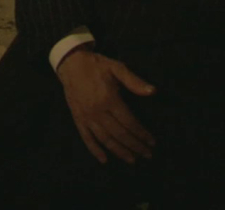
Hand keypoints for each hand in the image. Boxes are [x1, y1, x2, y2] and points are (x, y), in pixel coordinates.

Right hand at [56, 47, 156, 163]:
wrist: (71, 64)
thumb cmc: (96, 65)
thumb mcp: (117, 68)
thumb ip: (134, 81)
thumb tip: (153, 91)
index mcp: (109, 99)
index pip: (129, 122)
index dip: (141, 133)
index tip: (152, 142)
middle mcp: (98, 111)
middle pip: (119, 134)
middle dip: (135, 146)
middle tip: (147, 155)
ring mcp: (86, 117)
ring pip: (105, 139)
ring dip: (119, 151)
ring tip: (131, 159)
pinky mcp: (77, 119)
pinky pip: (86, 138)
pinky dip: (95, 150)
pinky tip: (104, 159)